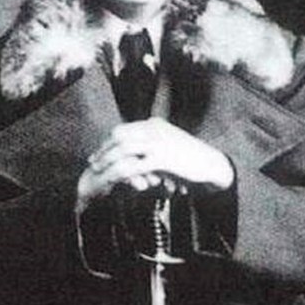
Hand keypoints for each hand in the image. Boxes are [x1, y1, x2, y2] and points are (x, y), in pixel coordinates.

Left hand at [76, 117, 233, 212]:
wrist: (211, 164)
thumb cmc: (191, 159)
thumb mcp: (169, 147)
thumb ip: (151, 149)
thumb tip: (135, 158)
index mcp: (155, 124)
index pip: (124, 129)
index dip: (109, 141)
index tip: (99, 153)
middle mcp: (154, 129)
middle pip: (119, 136)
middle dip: (104, 150)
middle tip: (93, 162)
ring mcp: (158, 142)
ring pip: (123, 150)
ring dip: (107, 161)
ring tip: (99, 172)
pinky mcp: (161, 158)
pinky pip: (134, 166)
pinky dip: (120, 173)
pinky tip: (113, 180)